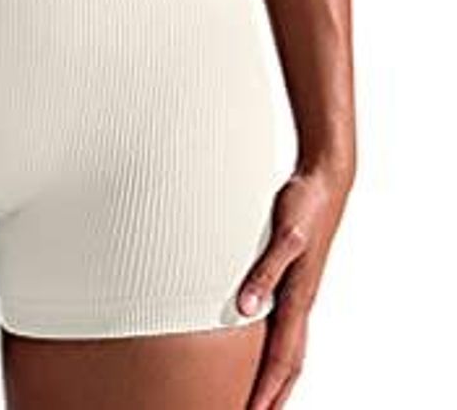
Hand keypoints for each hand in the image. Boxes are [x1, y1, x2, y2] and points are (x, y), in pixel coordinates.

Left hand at [240, 163, 352, 409]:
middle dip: (275, 394)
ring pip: (290, 345)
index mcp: (299, 296)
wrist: (323, 179)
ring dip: (277, 375)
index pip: (283, 356)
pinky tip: (265, 343)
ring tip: (263, 397)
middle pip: (289, 361)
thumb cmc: (305, 204)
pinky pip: (285, 322)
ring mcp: (300, 289)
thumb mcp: (284, 235)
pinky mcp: (294, 275)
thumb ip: (265, 271)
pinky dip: (278, 345)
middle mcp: (301, 299)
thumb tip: (246, 309)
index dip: (267, 389)